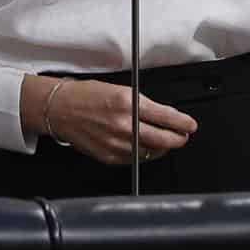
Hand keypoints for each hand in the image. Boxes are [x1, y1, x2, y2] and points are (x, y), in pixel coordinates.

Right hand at [25, 76, 196, 166]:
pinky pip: (135, 160)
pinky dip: (144, 155)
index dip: (183, 123)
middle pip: (164, 139)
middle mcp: (124, 124)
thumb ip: (141, 104)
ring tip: (166, 143)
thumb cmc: (85, 95)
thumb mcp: (118, 90)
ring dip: (163, 148)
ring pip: (152, 152)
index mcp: (128, 103)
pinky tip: (146, 149)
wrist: (59, 109)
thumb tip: (163, 116)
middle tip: (183, 136)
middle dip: (178, 139)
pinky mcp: (109, 156)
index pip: (167, 117)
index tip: (190, 125)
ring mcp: (117, 143)